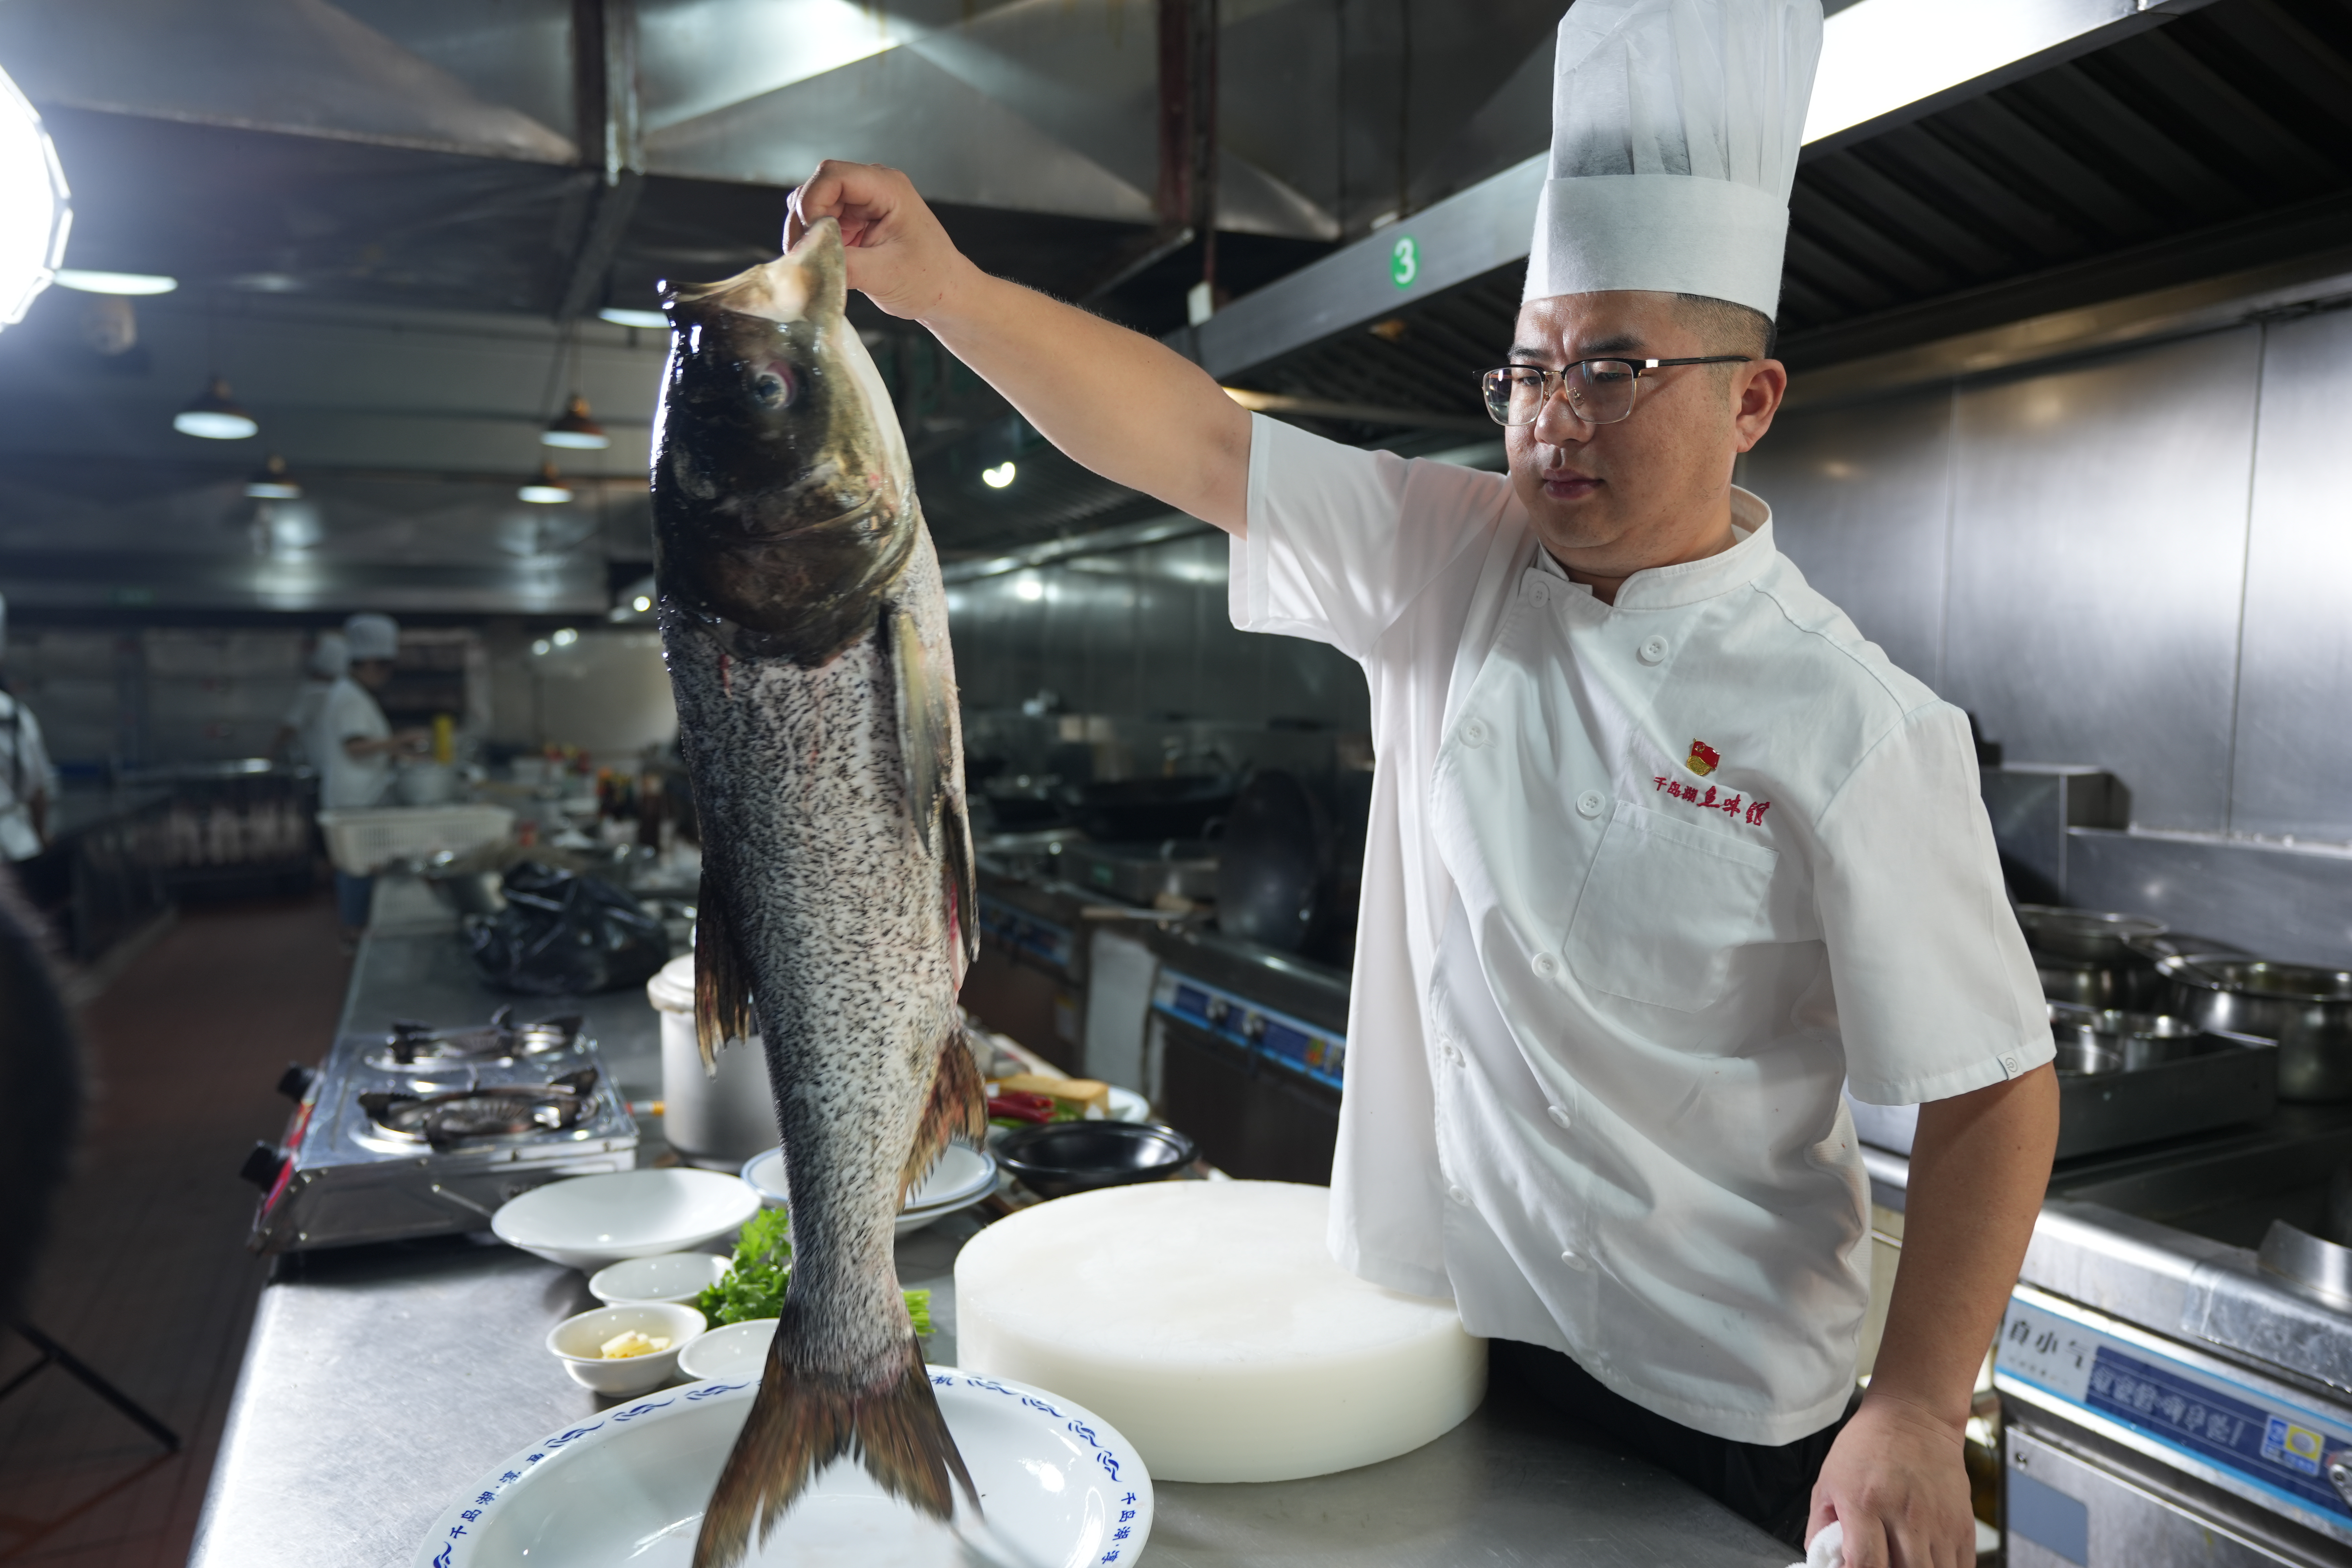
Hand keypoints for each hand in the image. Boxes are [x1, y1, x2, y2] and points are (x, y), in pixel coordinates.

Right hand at [785, 160, 978, 322]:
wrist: (946, 294)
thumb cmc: (929, 280)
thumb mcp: (884, 275)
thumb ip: (842, 265)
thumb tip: (803, 266)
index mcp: (888, 188)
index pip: (833, 175)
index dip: (811, 202)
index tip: (809, 238)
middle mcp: (873, 188)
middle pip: (817, 188)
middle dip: (805, 222)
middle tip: (803, 257)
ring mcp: (862, 204)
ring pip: (814, 206)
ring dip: (807, 235)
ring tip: (815, 263)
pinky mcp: (854, 222)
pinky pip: (821, 224)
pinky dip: (815, 243)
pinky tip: (825, 263)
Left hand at [1805, 1392, 1973, 1566]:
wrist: (1913, 1416)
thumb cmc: (1867, 1446)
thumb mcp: (1829, 1481)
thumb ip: (1821, 1527)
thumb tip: (1824, 1562)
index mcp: (1866, 1504)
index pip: (1864, 1564)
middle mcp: (1905, 1515)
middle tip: (1879, 1563)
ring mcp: (1938, 1523)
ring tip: (1901, 1561)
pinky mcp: (1963, 1525)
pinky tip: (1926, 1562)